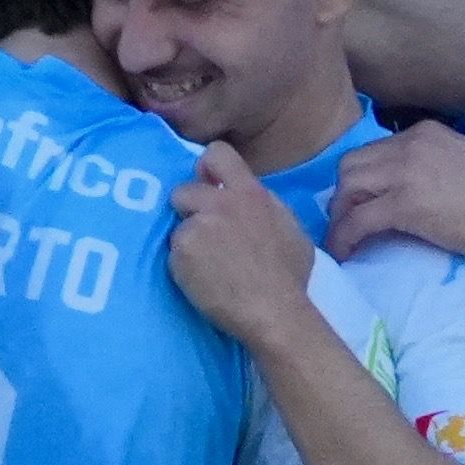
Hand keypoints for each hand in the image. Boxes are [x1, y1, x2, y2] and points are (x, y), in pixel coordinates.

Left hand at [162, 139, 315, 337]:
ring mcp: (198, 227)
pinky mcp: (181, 252)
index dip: (205, 168)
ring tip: (206, 266)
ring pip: (178, 227)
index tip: (207, 185)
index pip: (217, 153)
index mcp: (250, 193)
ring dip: (187, 243)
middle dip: (187, 210)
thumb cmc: (289, 277)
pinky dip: (183, 268)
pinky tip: (202, 283)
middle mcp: (220, 203)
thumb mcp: (290, 230)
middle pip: (183, 190)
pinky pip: (174, 255)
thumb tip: (256, 208)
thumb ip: (267, 210)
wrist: (273, 311)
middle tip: (202, 235)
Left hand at [325, 119, 464, 264]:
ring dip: (339, 217)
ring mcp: (405, 173)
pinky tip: (344, 254)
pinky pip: (357, 221)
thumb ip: (442, 166)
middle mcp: (409, 145)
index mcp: (425, 134)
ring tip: (343, 242)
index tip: (362, 202)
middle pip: (351, 166)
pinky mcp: (404, 205)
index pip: (375, 151)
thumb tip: (429, 190)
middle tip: (349, 223)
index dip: (363, 180)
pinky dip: (344, 239)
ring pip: (347, 189)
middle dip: (343, 197)